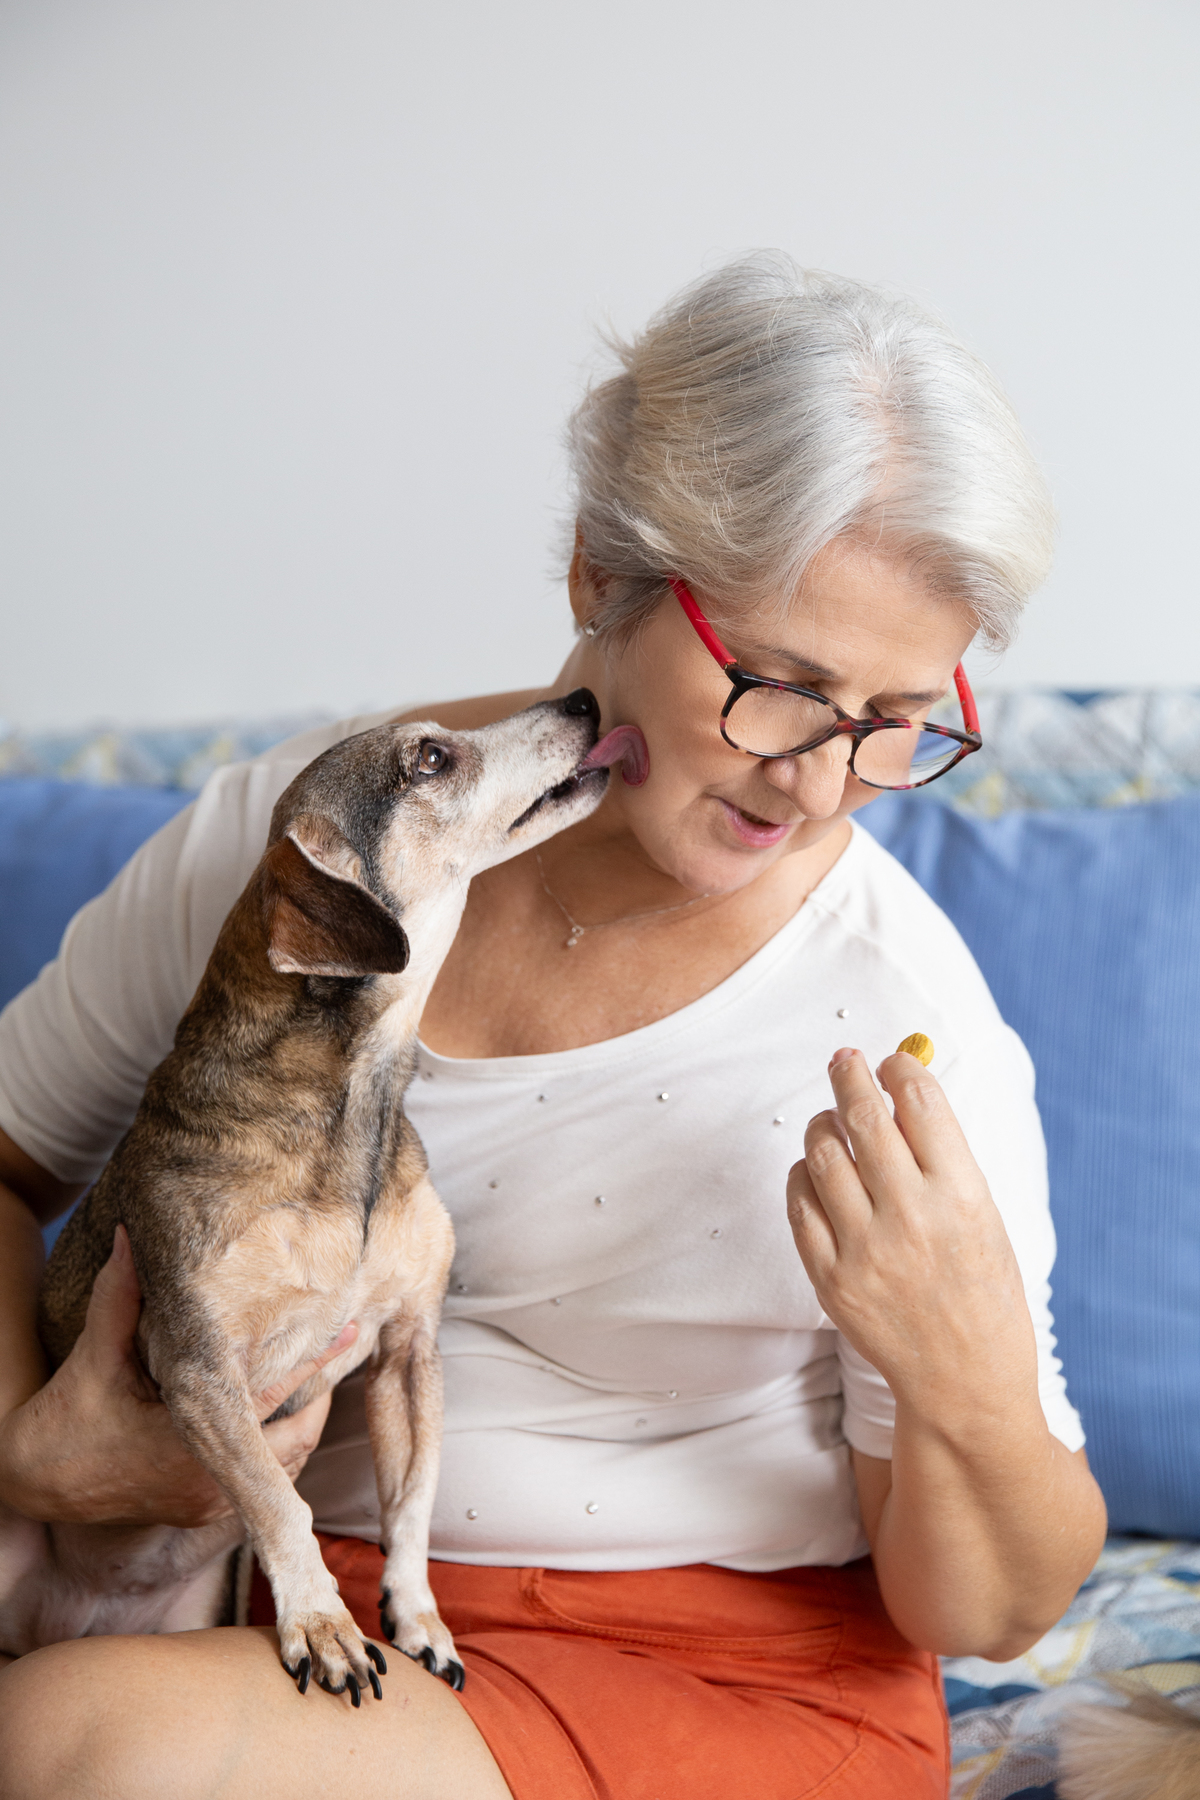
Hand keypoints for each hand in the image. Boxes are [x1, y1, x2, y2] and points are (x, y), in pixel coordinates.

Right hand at [0, 1226, 356, 1526]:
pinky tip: (287, 1412)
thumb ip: (120, 1296)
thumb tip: (133, 1236)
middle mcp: (207, 1482)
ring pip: (286, 1464)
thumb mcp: (95, 1354)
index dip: (315, 1360)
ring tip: (323, 1375)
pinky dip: (280, 1448)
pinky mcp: (204, 1513)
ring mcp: (209, 1504)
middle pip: (297, 1437)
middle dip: (323, 1395)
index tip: (352, 1327)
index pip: (270, 1393)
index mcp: (186, 1443)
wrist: (37, 1482)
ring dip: (305, 1422)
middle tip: (342, 1349)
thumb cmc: (68, 1416)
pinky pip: (263, 1480)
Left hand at [786, 1047, 1035, 1412]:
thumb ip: (945, 1160)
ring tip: (829, 1118)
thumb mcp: (986, 1219)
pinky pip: (800, 1205)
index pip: (921, 1105)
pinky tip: (816, 1169)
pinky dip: (804, 1175)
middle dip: (849, 1076)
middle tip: (844, 1059)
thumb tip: (903, 1090)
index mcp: (963, 1197)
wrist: (964, 1382)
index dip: (901, 1070)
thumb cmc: (983, 1293)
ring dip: (823, 1123)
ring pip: (823, 1155)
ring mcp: (865, 1250)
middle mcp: (912, 1218)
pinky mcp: (831, 1279)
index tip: (891, 1061)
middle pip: (864, 1119)